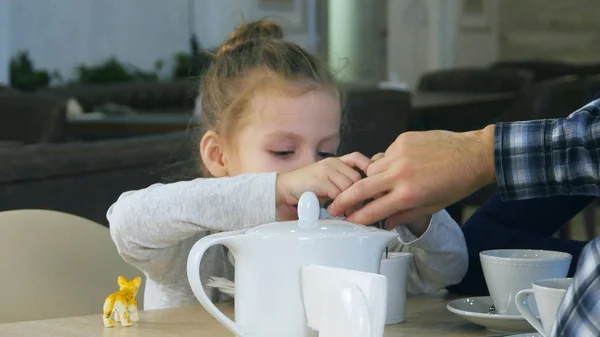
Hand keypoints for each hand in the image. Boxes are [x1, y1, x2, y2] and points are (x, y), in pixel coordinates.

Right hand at [276, 152, 370, 206]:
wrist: (284, 187)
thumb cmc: (305, 186)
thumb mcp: (326, 180)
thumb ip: (340, 182)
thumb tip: (360, 195)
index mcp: (334, 161)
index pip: (357, 159)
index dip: (367, 168)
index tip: (371, 183)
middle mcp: (332, 163)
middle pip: (356, 177)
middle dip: (359, 193)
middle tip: (357, 206)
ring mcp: (326, 170)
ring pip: (349, 186)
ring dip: (350, 201)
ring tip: (346, 211)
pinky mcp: (321, 180)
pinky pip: (339, 194)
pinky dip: (339, 204)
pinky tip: (335, 210)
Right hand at [328, 125, 495, 224]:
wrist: (474, 154)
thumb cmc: (456, 183)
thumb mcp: (431, 206)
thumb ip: (404, 214)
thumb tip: (385, 221)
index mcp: (408, 195)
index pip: (373, 209)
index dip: (357, 217)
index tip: (347, 219)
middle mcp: (400, 174)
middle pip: (360, 188)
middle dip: (344, 199)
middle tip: (335, 206)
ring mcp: (399, 154)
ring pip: (371, 169)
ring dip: (370, 178)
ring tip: (380, 183)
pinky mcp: (402, 141)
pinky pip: (385, 154)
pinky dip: (387, 163)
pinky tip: (400, 166)